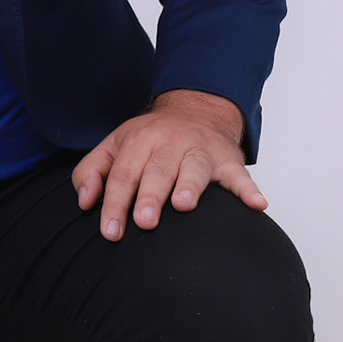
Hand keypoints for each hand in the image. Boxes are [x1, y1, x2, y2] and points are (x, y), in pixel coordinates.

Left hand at [71, 90, 266, 240]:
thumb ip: (92, 171)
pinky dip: (249, 190)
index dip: (114, 204)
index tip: (110, 232)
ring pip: (194, 168)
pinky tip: (257, 204)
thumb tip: (85, 202)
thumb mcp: (115, 145)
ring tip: (184, 205)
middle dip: (149, 196)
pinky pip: (240, 175)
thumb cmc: (150, 138)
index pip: (122, 175)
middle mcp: (169, 143)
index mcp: (138, 140)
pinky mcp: (227, 160)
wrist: (195, 109)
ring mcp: (200, 150)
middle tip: (144, 222)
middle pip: (156, 171)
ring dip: (190, 186)